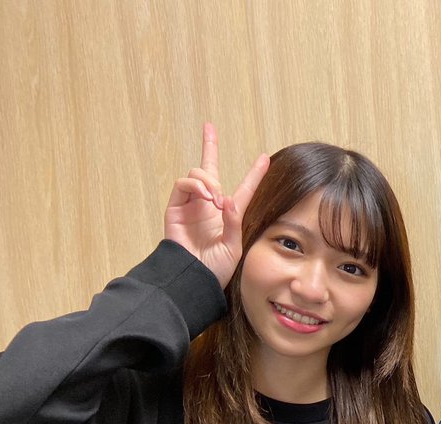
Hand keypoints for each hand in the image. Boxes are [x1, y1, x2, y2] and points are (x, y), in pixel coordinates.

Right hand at [163, 123, 269, 288]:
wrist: (193, 278)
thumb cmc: (215, 269)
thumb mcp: (234, 247)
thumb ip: (235, 223)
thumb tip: (228, 198)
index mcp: (229, 215)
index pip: (243, 189)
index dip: (254, 174)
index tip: (264, 158)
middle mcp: (209, 206)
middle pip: (209, 169)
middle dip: (208, 146)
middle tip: (209, 127)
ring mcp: (191, 205)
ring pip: (197, 174)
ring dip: (208, 181)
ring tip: (216, 199)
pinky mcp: (176, 207)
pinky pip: (183, 184)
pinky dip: (196, 186)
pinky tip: (207, 198)